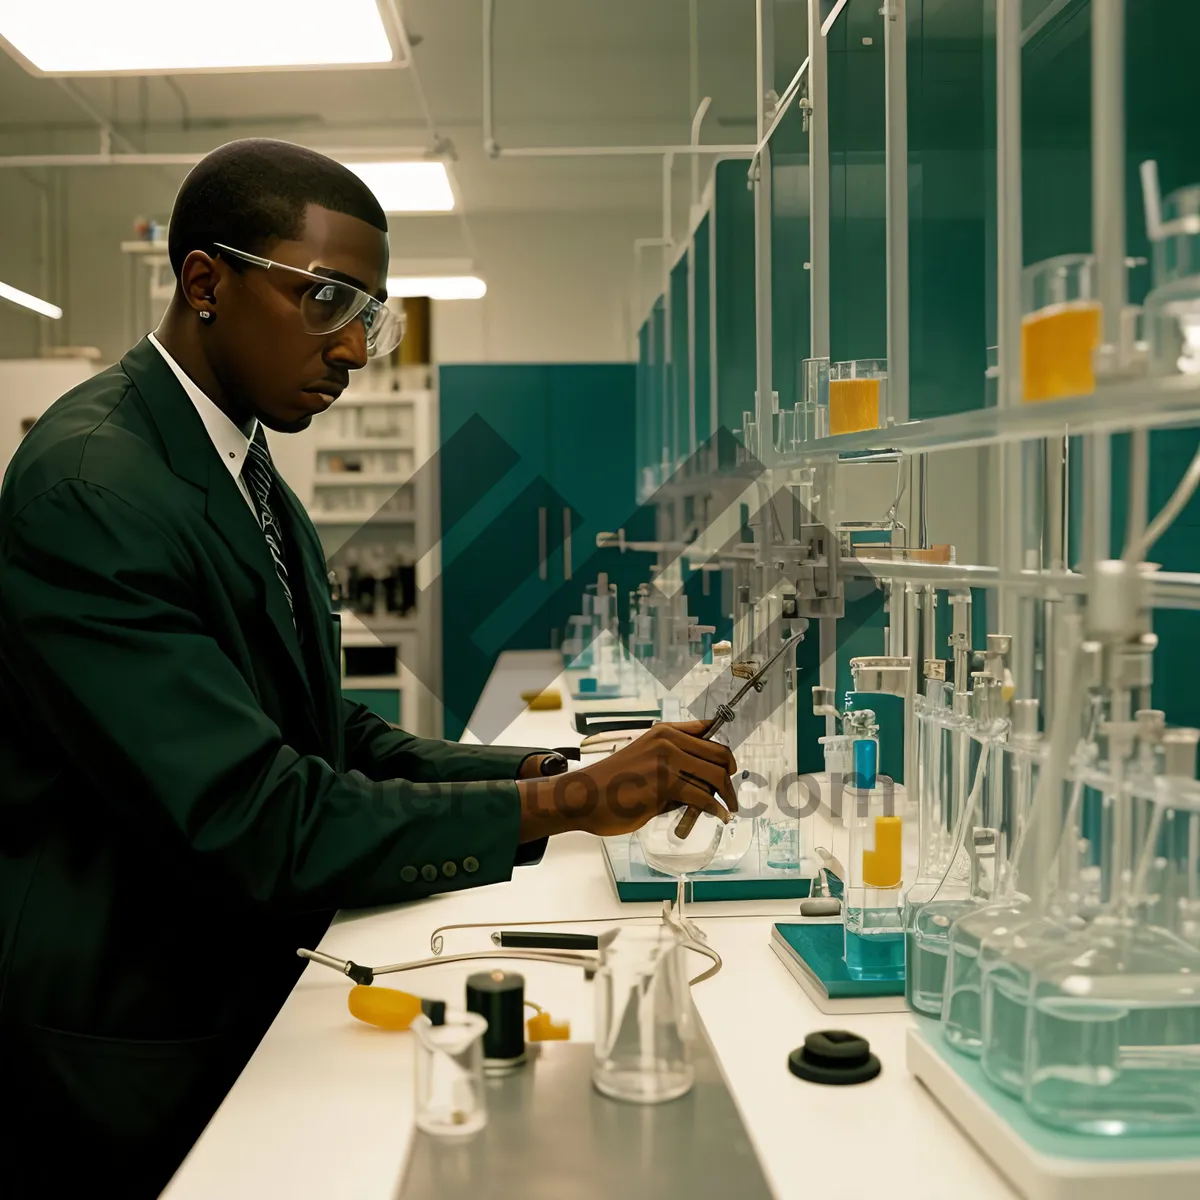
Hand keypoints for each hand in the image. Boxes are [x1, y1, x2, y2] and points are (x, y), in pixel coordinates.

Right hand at [516, 721, 737, 840]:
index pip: (707, 731)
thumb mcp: (643, 758)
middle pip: (718, 754)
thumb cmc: (611, 784)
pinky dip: (715, 809)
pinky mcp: (664, 785)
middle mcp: (667, 741)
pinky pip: (702, 797)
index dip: (723, 751)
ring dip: (727, 795)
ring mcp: (667, 762)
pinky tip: (718, 816)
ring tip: (728, 808)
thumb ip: (672, 763)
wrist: (584, 797)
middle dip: (730, 775)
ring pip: (714, 776)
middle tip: (732, 794)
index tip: (730, 767)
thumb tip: (703, 781)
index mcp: (663, 732)